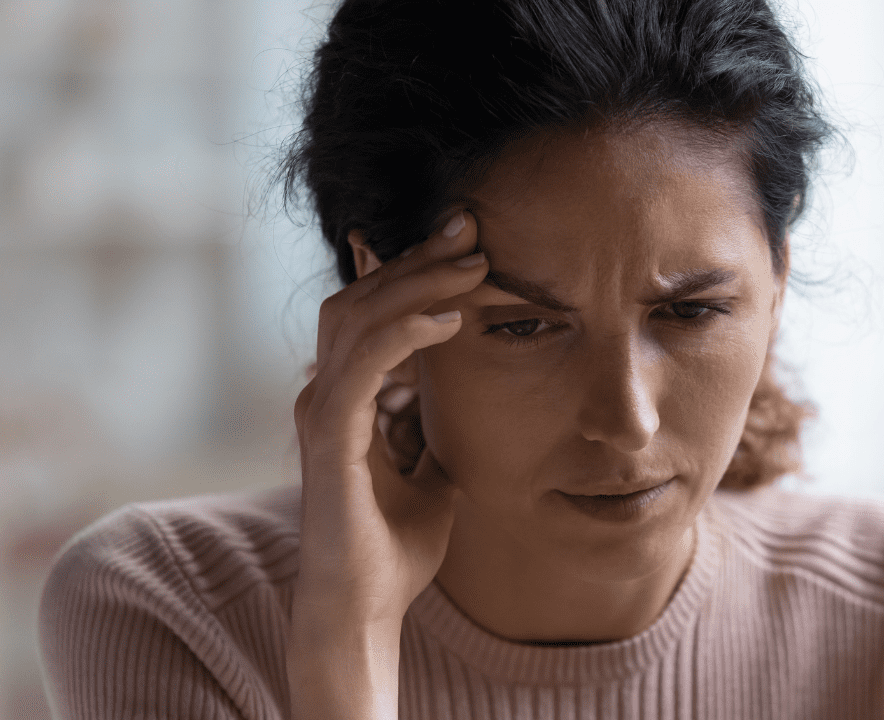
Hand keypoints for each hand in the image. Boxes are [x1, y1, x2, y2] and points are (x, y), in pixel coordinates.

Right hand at [287, 211, 485, 718]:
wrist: (366, 608)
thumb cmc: (396, 543)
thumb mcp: (434, 466)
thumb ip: (432, 421)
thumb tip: (457, 387)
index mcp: (350, 393)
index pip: (376, 309)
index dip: (417, 271)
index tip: (472, 245)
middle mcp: (327, 391)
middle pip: (363, 296)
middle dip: (418, 259)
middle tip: (472, 228)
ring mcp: (322, 410)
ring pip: (359, 316)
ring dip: (416, 283)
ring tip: (473, 264)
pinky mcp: (329, 436)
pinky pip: (363, 365)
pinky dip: (404, 333)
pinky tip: (449, 320)